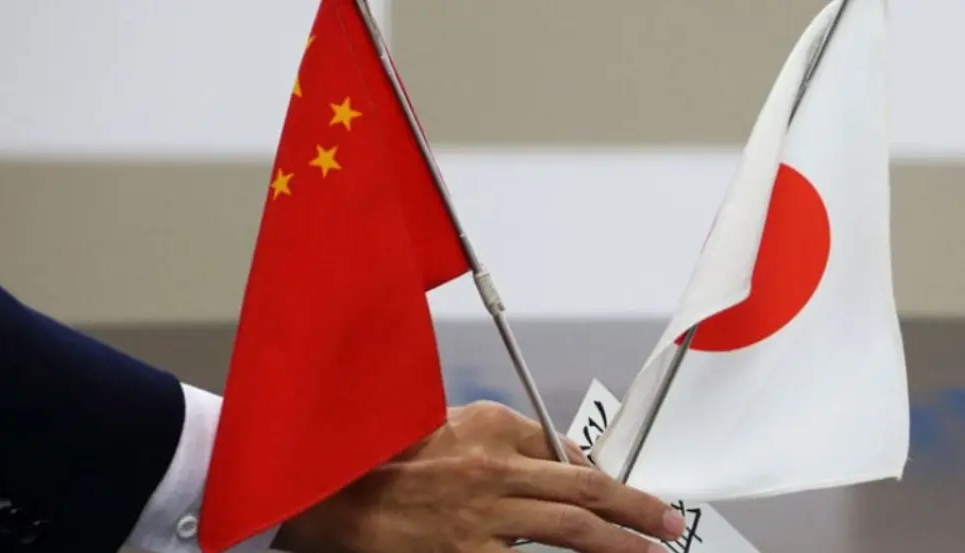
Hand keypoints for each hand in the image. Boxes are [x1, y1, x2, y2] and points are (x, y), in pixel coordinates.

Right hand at [272, 401, 684, 552]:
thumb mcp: (448, 428)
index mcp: (487, 431)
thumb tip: (560, 455)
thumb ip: (504, 436)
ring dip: (616, 543)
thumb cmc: (387, 460)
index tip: (624, 496)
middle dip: (632, 506)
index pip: (561, 450)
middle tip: (667, 522)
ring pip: (567, 528)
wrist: (333, 498)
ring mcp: (482, 517)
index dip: (600, 474)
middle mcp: (492, 470)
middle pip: (580, 487)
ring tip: (649, 551)